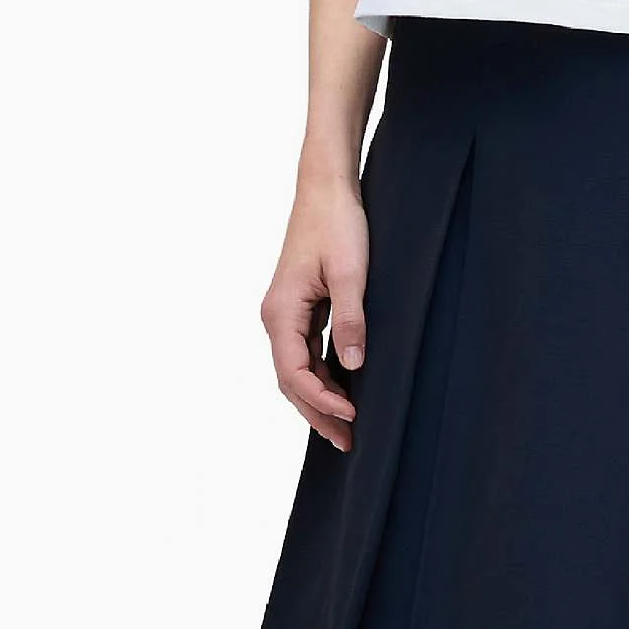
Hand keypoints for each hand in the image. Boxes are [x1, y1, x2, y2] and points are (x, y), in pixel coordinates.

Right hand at [260, 179, 368, 450]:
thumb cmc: (337, 223)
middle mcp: (276, 316)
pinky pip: (306, 351)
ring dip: (320, 397)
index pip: (294, 373)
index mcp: (281, 312)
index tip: (352, 415)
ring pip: (297, 368)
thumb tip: (353, 366)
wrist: (327, 186)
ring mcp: (285, 311)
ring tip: (348, 426)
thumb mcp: (352, 273)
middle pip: (291, 379)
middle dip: (318, 412)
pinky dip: (322, 374)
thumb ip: (351, 320)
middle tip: (349, 441)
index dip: (321, 401)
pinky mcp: (299, 304)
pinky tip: (344, 387)